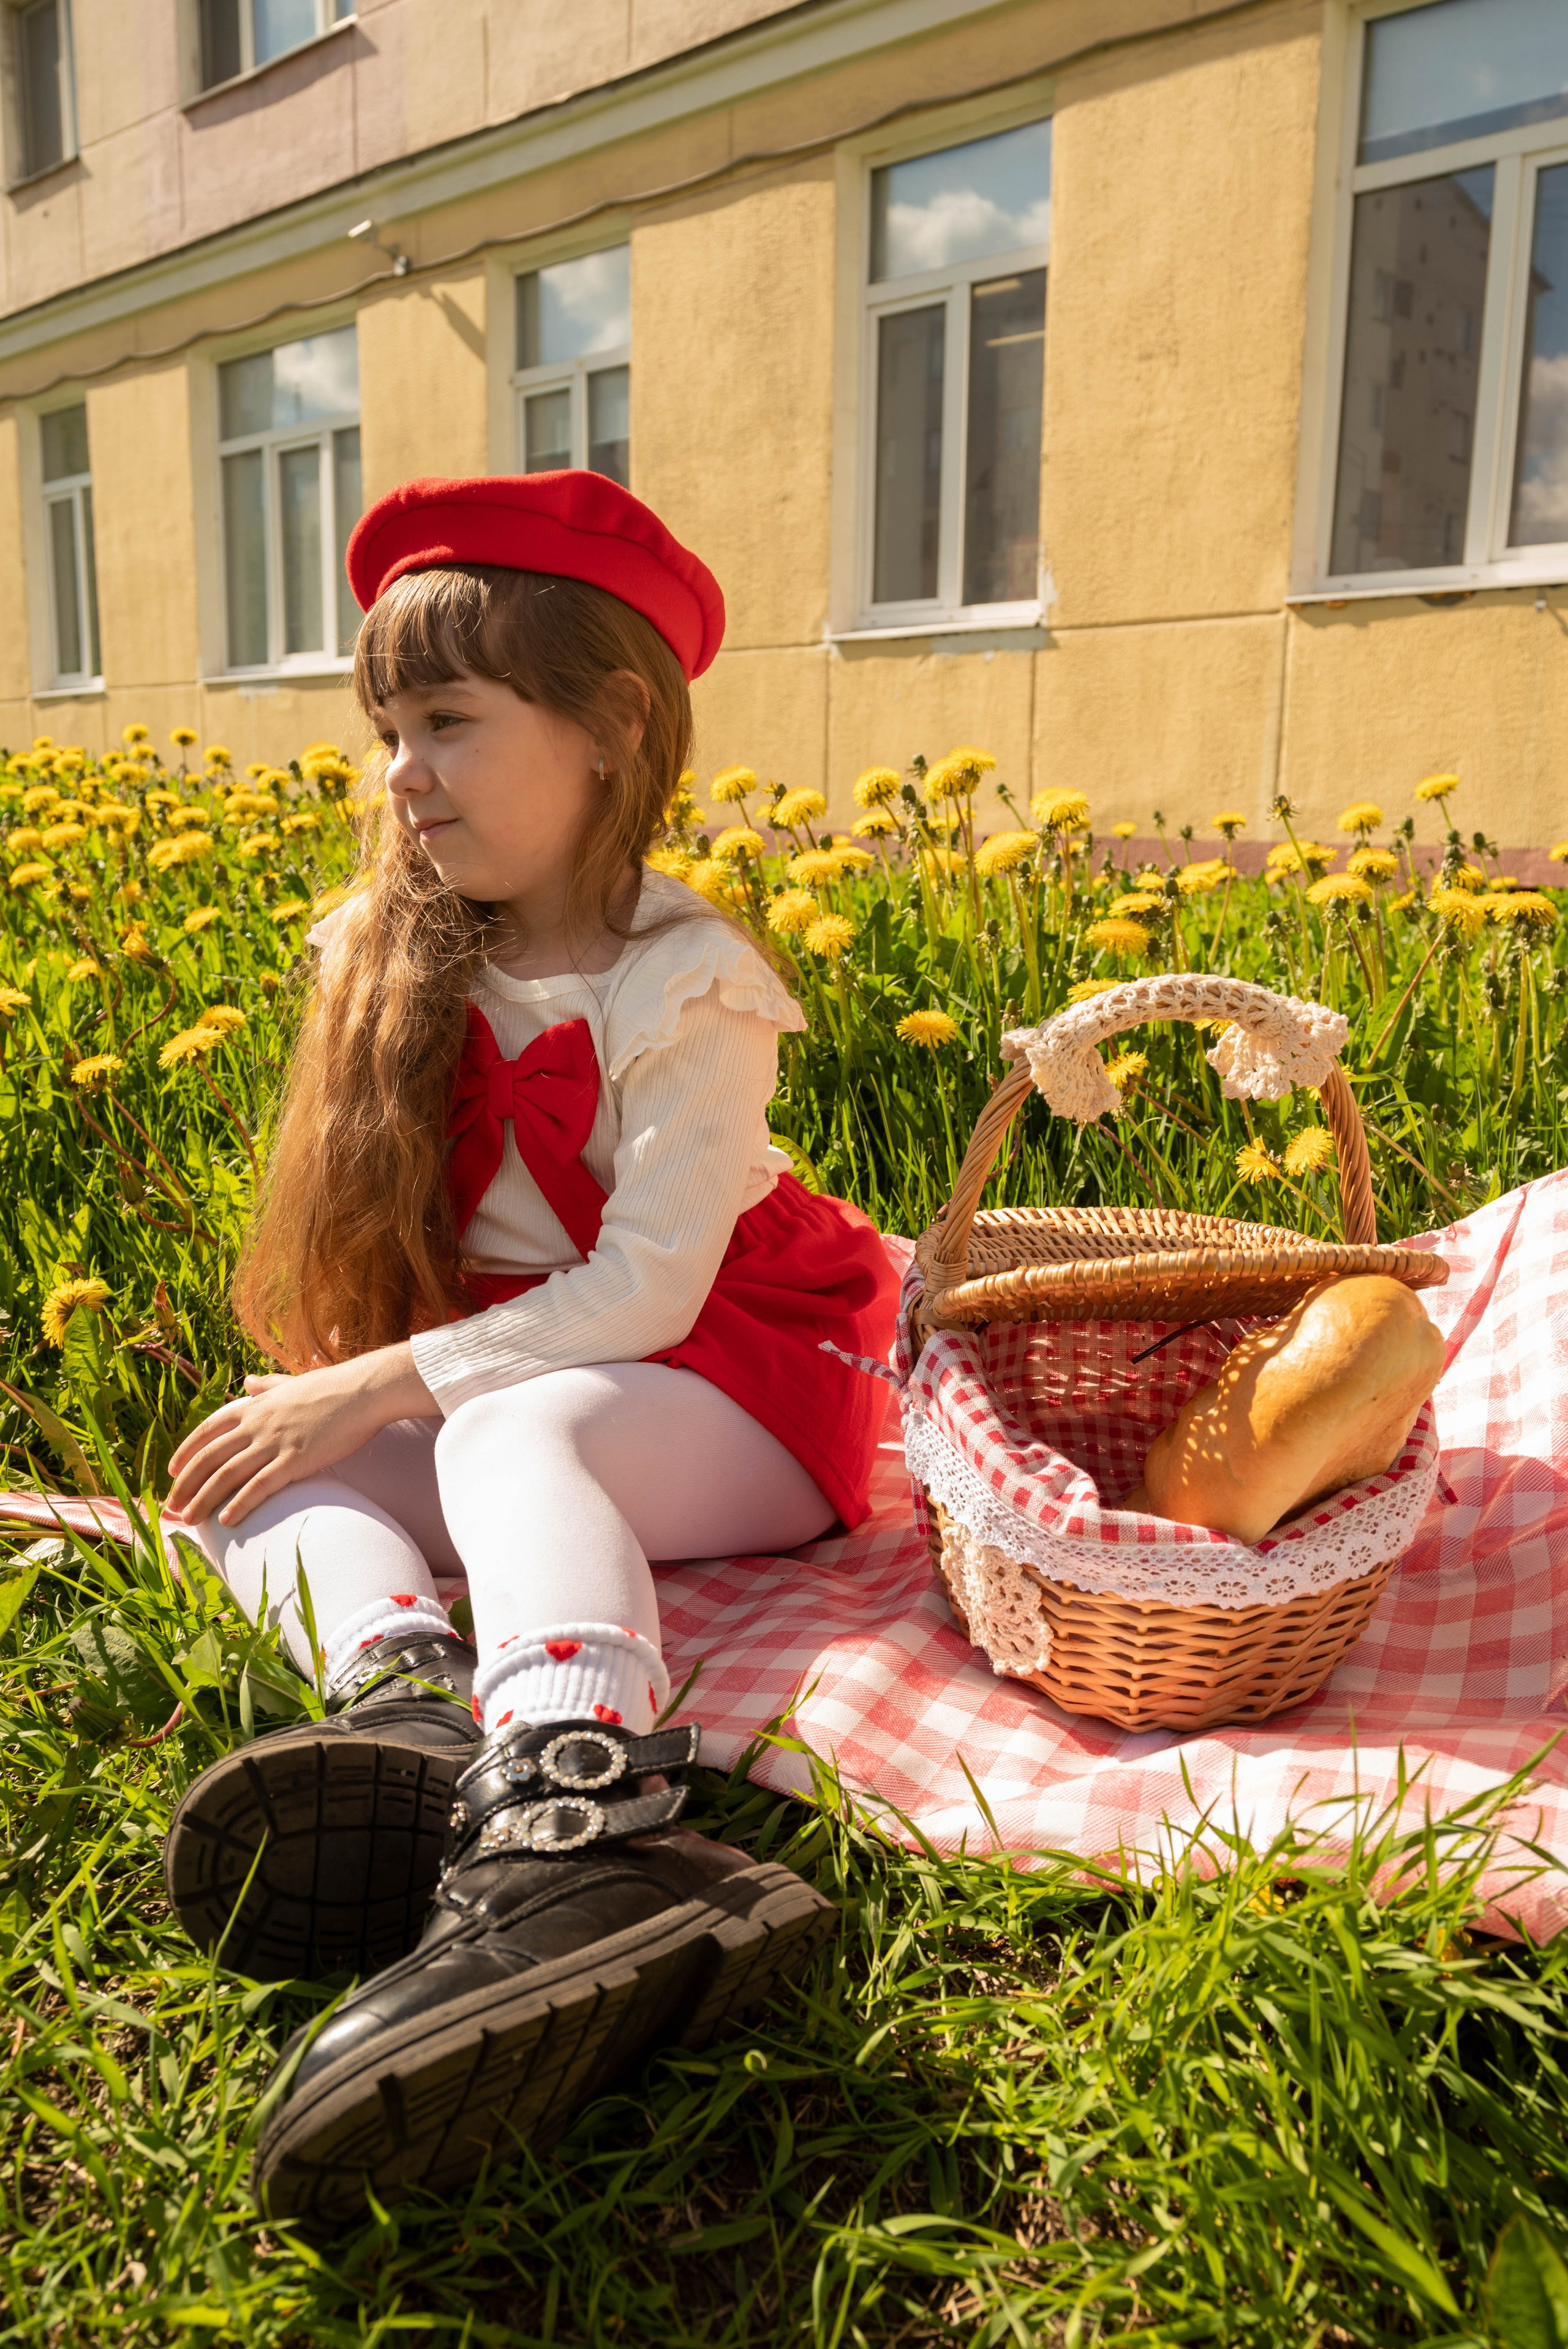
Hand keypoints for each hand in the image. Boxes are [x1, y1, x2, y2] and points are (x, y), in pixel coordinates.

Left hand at [164, 1343, 436, 1528]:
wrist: (364, 1390)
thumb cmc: (333, 1387)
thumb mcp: (292, 1382)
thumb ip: (267, 1385)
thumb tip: (248, 1382)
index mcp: (255, 1406)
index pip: (208, 1431)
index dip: (186, 1453)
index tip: (172, 1472)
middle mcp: (257, 1425)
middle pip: (209, 1458)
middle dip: (186, 1485)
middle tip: (171, 1508)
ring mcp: (274, 1442)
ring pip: (227, 1475)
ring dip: (203, 1500)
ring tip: (189, 1520)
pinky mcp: (295, 1459)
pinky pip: (259, 1486)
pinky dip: (240, 1504)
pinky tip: (228, 1520)